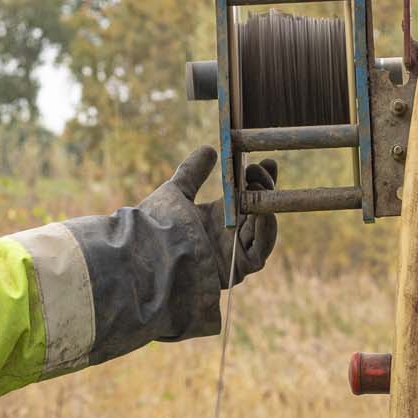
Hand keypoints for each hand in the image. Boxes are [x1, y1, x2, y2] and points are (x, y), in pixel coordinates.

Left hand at [158, 147, 278, 286]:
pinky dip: (266, 231)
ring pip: (263, 230)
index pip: (247, 198)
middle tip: (263, 167)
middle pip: (260, 212)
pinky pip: (260, 251)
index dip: (260, 180)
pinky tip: (263, 211)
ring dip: (265, 205)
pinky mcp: (237, 269)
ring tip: (258, 183)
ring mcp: (234, 254)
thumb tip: (209, 149)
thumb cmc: (157, 225)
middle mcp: (228, 237)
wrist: (148, 252)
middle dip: (266, 188)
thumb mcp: (176, 192)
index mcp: (217, 219)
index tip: (268, 161)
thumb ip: (193, 172)